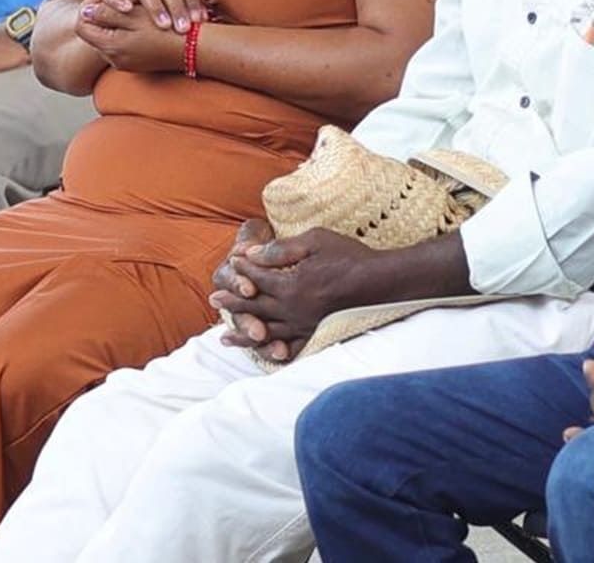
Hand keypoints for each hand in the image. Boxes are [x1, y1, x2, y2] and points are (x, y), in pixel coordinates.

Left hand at [75, 0, 188, 74]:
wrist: (195, 49)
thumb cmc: (166, 29)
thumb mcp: (134, 16)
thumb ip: (106, 13)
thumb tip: (85, 11)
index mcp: (111, 46)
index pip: (83, 25)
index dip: (89, 6)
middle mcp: (115, 58)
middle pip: (96, 32)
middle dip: (103, 13)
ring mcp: (127, 63)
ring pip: (110, 38)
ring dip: (117, 21)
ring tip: (131, 6)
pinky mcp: (139, 63)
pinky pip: (124, 45)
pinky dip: (128, 32)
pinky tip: (141, 20)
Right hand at [97, 0, 208, 33]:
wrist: (133, 11)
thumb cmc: (166, 12)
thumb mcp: (180, 8)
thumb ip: (194, 11)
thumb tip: (214, 20)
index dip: (193, 0)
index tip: (200, 20)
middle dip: (177, 7)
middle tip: (183, 28)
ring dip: (155, 7)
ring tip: (164, 25)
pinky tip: (127, 10)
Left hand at [208, 229, 378, 362]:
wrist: (379, 282)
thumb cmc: (350, 256)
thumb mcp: (315, 241)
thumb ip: (281, 249)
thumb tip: (252, 254)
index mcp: (290, 285)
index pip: (257, 277)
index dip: (243, 268)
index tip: (231, 261)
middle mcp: (293, 309)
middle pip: (254, 306)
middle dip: (232, 302)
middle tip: (213, 300)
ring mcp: (303, 325)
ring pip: (265, 332)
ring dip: (243, 334)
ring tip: (224, 338)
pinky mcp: (315, 333)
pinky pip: (289, 346)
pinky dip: (272, 351)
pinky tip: (263, 353)